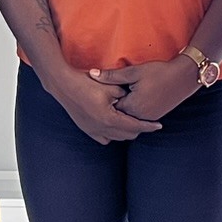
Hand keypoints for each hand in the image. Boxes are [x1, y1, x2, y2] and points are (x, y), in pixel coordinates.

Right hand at [41, 66, 162, 144]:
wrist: (63, 84)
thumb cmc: (87, 83)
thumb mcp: (110, 86)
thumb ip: (125, 95)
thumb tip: (135, 100)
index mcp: (110, 119)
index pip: (135, 126)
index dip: (148, 126)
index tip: (159, 125)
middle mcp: (102, 129)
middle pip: (128, 135)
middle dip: (138, 128)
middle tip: (144, 119)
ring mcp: (93, 131)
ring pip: (117, 138)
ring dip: (125, 131)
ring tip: (131, 121)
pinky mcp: (86, 129)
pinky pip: (105, 138)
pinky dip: (113, 134)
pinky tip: (114, 124)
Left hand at [90, 56, 200, 123]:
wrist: (184, 76)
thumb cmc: (159, 72)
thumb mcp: (134, 72)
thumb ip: (112, 76)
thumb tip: (92, 74)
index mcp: (133, 107)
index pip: (111, 108)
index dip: (105, 99)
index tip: (99, 90)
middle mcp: (141, 116)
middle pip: (119, 115)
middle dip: (112, 105)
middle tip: (104, 94)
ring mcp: (150, 118)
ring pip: (129, 116)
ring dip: (123, 108)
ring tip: (117, 95)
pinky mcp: (156, 116)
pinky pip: (138, 116)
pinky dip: (133, 110)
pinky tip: (131, 98)